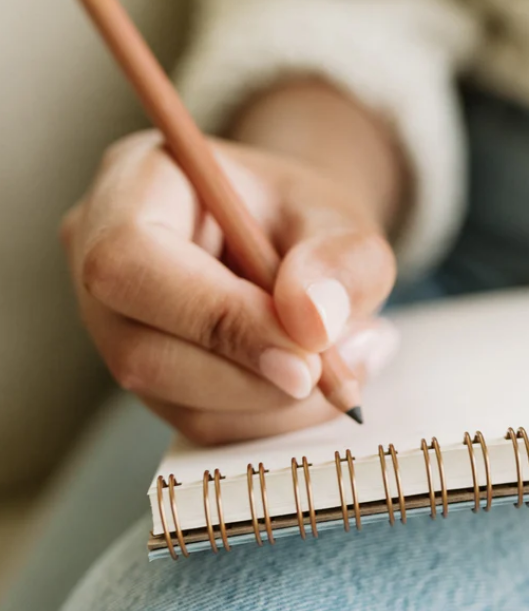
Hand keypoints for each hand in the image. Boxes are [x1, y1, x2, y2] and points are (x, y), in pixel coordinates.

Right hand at [63, 131, 397, 443]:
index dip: (217, 318)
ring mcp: (116, 330)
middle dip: (253, 378)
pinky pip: (206, 425)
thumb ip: (340, 260)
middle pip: (142, 352)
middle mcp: (99, 263)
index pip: (131, 261)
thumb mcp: (341, 220)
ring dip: (276, 403)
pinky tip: (321, 382)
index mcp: (133, 186)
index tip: (307, 354)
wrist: (296, 245)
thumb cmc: (306, 220)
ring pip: (178, 402)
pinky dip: (275, 417)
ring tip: (347, 364)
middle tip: (338, 372)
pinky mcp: (151, 382)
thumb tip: (311, 321)